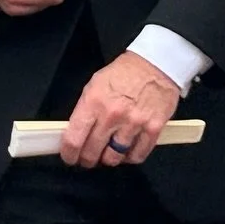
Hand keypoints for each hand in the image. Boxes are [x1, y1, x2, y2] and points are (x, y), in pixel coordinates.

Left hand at [59, 52, 180, 168]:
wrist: (155, 65)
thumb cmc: (124, 73)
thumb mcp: (95, 85)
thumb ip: (84, 109)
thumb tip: (75, 131)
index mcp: (93, 102)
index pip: (74, 138)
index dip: (69, 154)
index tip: (70, 156)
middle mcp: (112, 115)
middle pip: (92, 153)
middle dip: (88, 159)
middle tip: (88, 157)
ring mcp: (133, 123)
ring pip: (114, 158)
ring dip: (109, 158)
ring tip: (108, 152)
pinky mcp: (152, 129)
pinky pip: (137, 156)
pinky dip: (130, 157)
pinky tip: (127, 150)